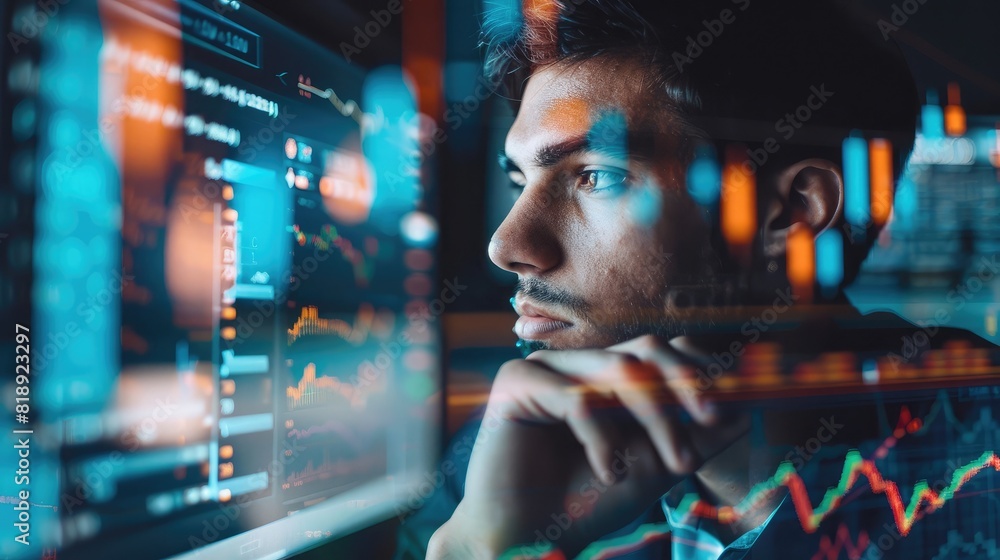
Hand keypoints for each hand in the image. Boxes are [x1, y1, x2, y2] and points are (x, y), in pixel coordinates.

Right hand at [428, 335, 748, 558]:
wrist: (526, 540)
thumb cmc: (586, 504)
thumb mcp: (656, 467)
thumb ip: (695, 436)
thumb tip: (746, 406)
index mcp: (606, 377)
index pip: (661, 349)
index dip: (699, 368)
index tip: (733, 404)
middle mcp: (577, 365)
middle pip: (645, 349)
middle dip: (685, 383)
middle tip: (711, 419)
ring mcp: (545, 369)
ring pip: (619, 369)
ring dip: (657, 418)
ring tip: (672, 466)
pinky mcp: (515, 384)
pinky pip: (576, 397)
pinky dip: (602, 438)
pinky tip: (608, 473)